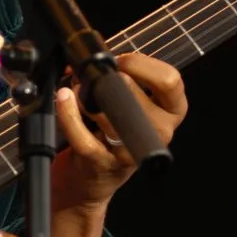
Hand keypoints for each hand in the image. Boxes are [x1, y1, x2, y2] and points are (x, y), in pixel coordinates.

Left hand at [52, 52, 187, 214]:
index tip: (119, 61)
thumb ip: (125, 78)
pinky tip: (64, 99)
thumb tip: (97, 55)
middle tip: (92, 78)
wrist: (90, 181)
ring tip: (77, 93)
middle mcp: (159, 133)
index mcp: (172, 111)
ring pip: (107, 113)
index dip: (140, 64)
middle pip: (134, 93)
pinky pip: (82, 133)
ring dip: (85, 96)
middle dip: (107, 80)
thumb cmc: (111, 134)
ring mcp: (132, 151)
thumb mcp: (131, 104)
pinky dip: (68, 112)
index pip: (170, 80)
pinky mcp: (103, 163)